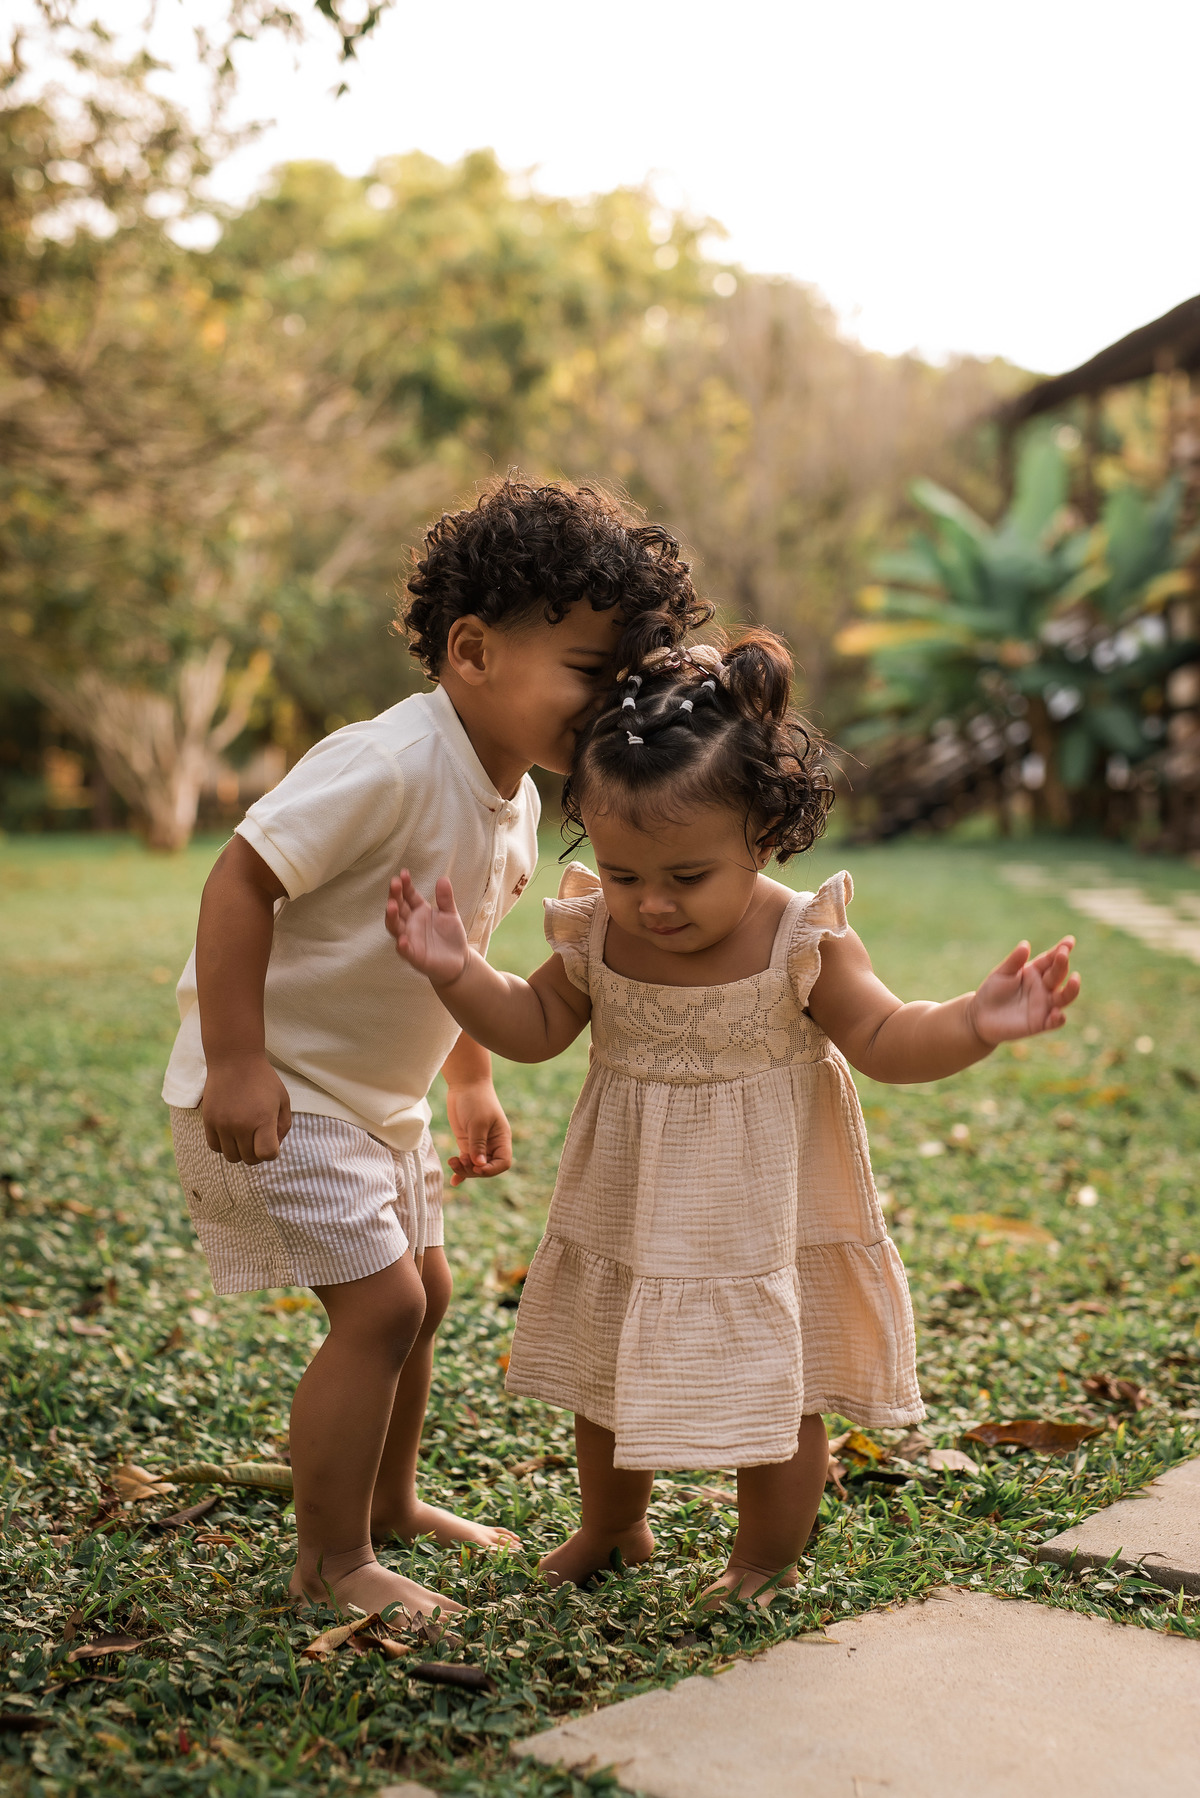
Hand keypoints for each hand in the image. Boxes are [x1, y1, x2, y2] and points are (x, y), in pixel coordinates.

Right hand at [202, 1055, 291, 1163]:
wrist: (234, 1059)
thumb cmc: (262, 1079)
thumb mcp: (283, 1099)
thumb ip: (283, 1126)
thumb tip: (274, 1147)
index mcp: (263, 1119)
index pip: (267, 1154)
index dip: (272, 1152)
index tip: (271, 1139)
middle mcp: (241, 1125)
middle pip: (250, 1159)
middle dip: (257, 1152)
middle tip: (259, 1136)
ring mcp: (223, 1124)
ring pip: (231, 1157)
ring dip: (240, 1150)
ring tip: (245, 1134)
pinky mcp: (209, 1121)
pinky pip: (215, 1147)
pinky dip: (224, 1145)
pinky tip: (231, 1132)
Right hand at [386, 870, 470, 986]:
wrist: (459, 961)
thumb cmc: (451, 936)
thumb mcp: (450, 914)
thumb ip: (446, 898)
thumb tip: (443, 879)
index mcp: (419, 911)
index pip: (408, 896)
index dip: (405, 885)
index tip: (403, 873)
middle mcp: (410, 924)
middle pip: (398, 908)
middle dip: (395, 896)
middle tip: (395, 883)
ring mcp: (410, 939)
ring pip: (395, 927)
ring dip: (392, 917)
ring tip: (391, 906)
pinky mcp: (414, 956)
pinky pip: (405, 951)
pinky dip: (402, 946)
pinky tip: (402, 939)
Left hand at [444, 1081, 512, 1185]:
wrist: (465, 1084)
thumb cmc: (476, 1100)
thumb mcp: (478, 1123)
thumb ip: (478, 1144)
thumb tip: (479, 1164)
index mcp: (502, 1139)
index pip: (503, 1162)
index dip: (491, 1169)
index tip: (477, 1166)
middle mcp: (492, 1144)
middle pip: (487, 1167)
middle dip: (474, 1170)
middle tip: (460, 1162)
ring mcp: (479, 1144)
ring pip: (475, 1166)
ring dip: (464, 1169)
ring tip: (453, 1162)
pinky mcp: (467, 1142)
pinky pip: (466, 1161)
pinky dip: (460, 1170)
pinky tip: (454, 1182)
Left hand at [969, 936, 1079, 1045]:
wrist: (980, 1017)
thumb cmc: (992, 991)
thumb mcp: (1001, 974)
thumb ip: (1014, 961)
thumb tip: (1025, 944)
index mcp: (1035, 971)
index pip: (1050, 960)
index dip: (1061, 950)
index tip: (1069, 941)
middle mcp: (1044, 987)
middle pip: (1058, 975)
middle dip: (1062, 964)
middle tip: (1062, 954)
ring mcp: (1044, 1005)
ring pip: (1064, 997)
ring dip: (1071, 989)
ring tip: (1075, 979)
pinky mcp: (1040, 1023)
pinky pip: (1054, 1021)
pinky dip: (1058, 1018)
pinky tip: (1056, 1012)